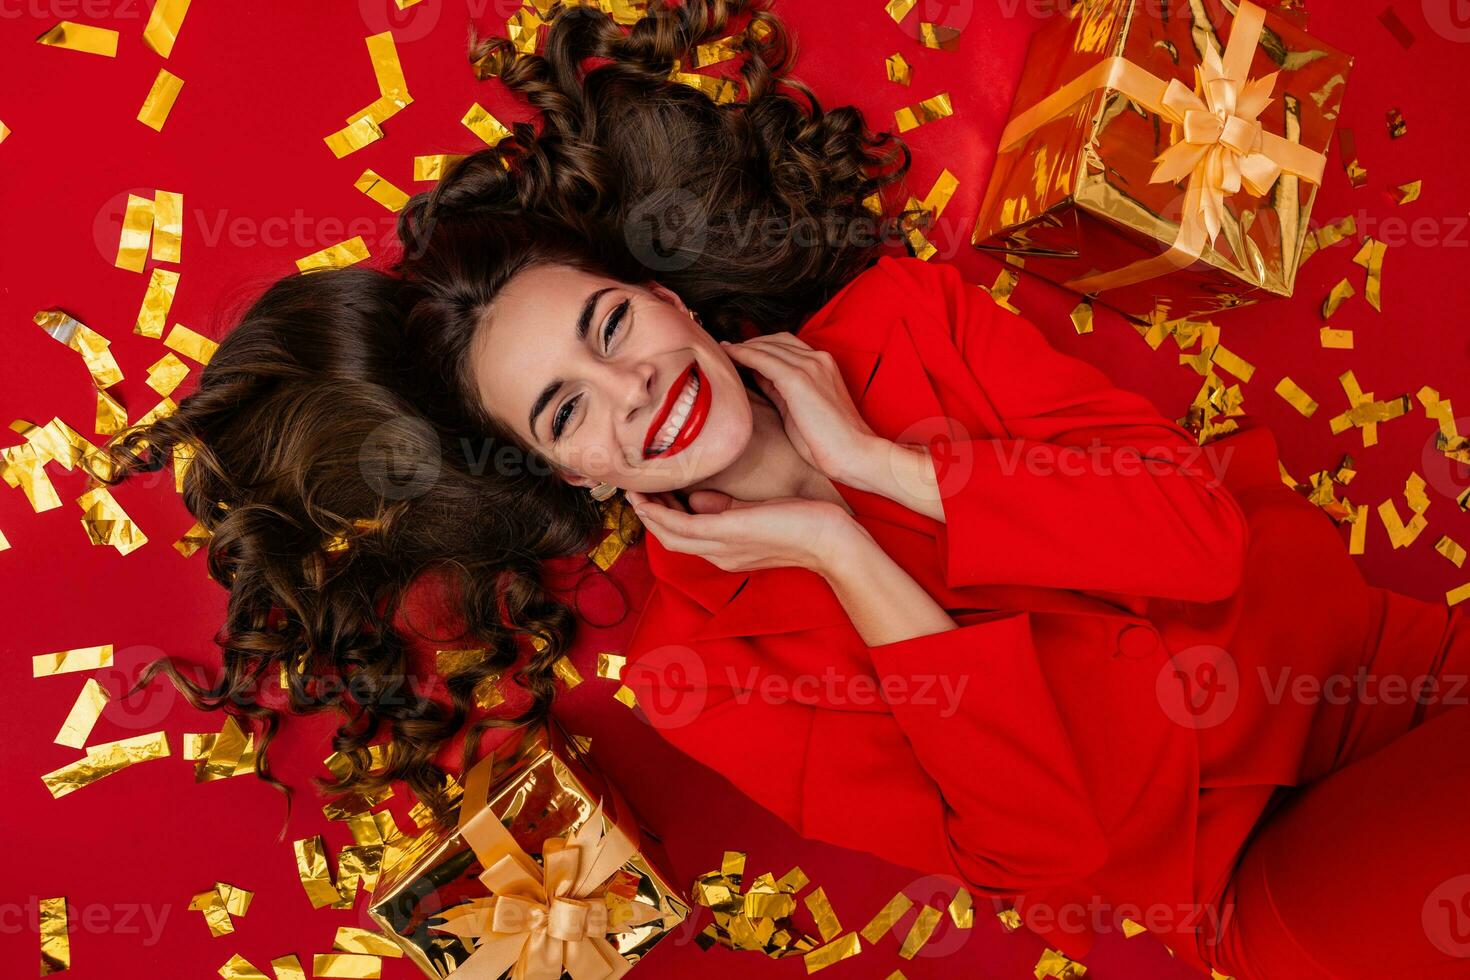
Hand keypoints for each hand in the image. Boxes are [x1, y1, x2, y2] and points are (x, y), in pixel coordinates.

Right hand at [626, 488, 863, 576]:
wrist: (830, 539)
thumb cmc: (805, 524)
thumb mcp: (757, 515)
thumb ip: (726, 509)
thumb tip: (698, 499)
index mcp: (727, 551)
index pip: (685, 537)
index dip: (663, 518)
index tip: (650, 494)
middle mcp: (719, 555)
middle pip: (670, 539)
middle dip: (648, 516)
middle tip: (632, 492)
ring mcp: (720, 546)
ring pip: (669, 535)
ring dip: (647, 514)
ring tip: (632, 492)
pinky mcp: (725, 532)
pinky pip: (681, 525)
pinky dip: (660, 514)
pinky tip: (648, 499)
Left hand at [721, 334, 884, 486]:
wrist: (855, 454)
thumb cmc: (829, 441)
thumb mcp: (799, 409)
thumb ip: (781, 390)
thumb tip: (758, 376)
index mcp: (823, 366)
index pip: (786, 346)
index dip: (761, 346)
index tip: (739, 351)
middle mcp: (818, 360)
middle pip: (776, 340)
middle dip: (750, 343)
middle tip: (727, 350)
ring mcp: (810, 366)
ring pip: (767, 346)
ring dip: (743, 347)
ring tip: (723, 352)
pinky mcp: (799, 379)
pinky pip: (763, 359)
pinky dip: (743, 354)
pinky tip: (728, 355)